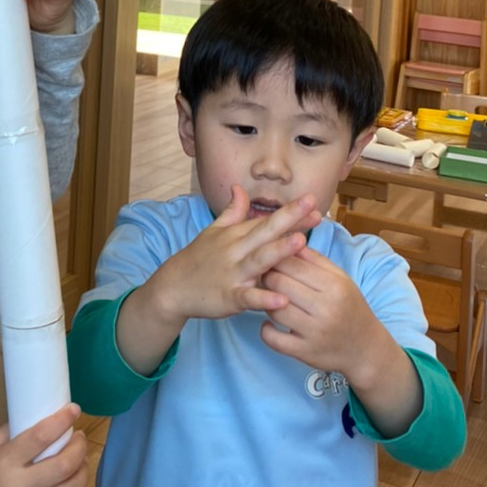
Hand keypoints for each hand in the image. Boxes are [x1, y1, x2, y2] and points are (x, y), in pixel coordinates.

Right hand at [0, 404, 89, 486]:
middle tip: (79, 439)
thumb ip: (8, 434)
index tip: (73, 410)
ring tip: (79, 462)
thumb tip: (38, 418)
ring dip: (83, 471)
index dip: (61, 421)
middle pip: (64, 465)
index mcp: (4, 463)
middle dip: (79, 447)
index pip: (40, 437)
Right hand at [114, 188, 319, 376]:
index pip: (266, 220)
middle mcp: (236, 250)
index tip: (311, 200)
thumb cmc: (198, 258)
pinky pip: (248, 297)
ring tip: (301, 242)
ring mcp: (233, 273)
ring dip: (279, 251)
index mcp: (236, 235)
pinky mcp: (229, 297)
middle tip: (313, 209)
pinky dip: (263, 298)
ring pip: (259, 261)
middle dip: (289, 220)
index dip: (290, 212)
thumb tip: (239, 187)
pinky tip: (282, 300)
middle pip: (265, 233)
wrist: (173, 287)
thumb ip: (231, 211)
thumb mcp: (213, 231)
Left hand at [260, 246, 423, 434]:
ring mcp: (314, 333)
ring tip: (268, 297)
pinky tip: (270, 322)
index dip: (275, 257)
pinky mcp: (304, 353)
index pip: (292, 262)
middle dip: (266, 277)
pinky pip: (273, 339)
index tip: (269, 257)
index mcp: (334, 286)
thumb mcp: (340, 279)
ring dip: (265, 301)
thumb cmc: (349, 307)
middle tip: (264, 276)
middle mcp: (325, 309)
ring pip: (273, 308)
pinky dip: (265, 330)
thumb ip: (314, 259)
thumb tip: (287, 238)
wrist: (366, 349)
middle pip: (278, 283)